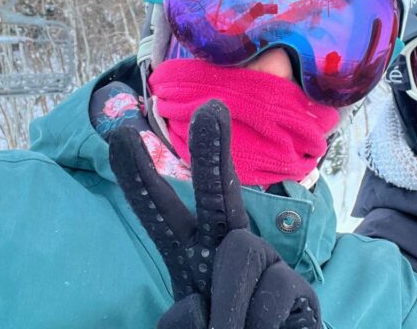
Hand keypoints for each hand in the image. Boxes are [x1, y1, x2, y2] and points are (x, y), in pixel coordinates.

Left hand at [107, 99, 321, 328]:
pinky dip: (257, 320)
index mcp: (189, 256)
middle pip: (218, 195)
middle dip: (212, 153)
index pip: (160, 213)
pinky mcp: (295, 286)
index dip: (140, 179)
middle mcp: (226, 248)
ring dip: (230, 305)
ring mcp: (263, 262)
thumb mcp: (188, 327)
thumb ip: (182, 320)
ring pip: (240, 254)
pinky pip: (271, 291)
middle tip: (211, 109)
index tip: (121, 137)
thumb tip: (196, 306)